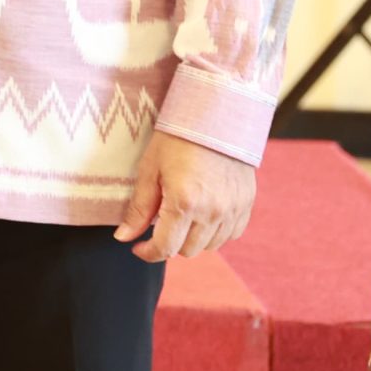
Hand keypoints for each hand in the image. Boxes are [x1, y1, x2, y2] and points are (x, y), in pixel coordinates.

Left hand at [115, 131, 256, 261]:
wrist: (217, 117)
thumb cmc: (176, 139)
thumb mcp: (149, 169)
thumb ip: (138, 208)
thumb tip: (124, 237)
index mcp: (184, 202)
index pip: (166, 248)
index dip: (148, 253)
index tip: (137, 247)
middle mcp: (212, 211)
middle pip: (187, 251)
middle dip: (169, 243)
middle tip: (158, 223)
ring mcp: (233, 210)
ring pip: (210, 246)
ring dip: (192, 239)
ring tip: (180, 215)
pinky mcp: (246, 205)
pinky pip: (230, 234)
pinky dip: (215, 232)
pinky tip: (202, 214)